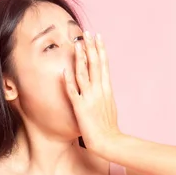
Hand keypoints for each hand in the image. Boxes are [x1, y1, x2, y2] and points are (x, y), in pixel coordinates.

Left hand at [63, 31, 120, 152]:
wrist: (110, 141)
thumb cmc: (110, 129)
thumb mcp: (110, 108)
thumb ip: (105, 97)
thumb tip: (104, 90)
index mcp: (107, 89)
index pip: (103, 65)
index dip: (100, 50)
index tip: (98, 37)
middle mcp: (99, 90)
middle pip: (95, 64)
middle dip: (91, 47)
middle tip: (87, 33)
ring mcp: (90, 98)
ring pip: (84, 73)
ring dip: (81, 58)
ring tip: (77, 44)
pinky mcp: (81, 107)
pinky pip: (73, 91)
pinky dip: (69, 80)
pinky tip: (65, 69)